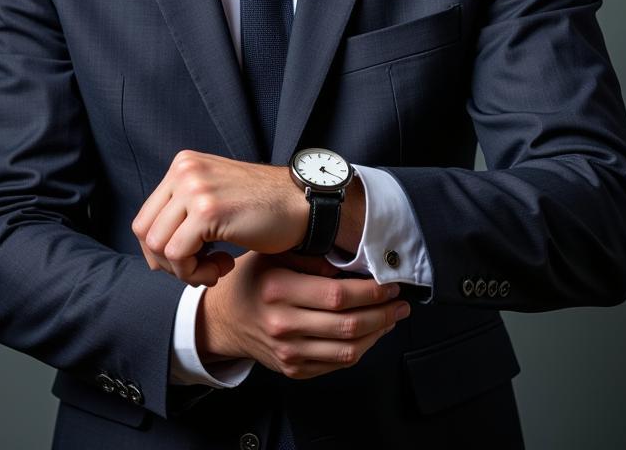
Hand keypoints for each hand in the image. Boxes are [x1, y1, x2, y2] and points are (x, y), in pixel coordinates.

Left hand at [131, 150, 307, 285]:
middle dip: (168, 264)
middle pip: (145, 232)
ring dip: (185, 271)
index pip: (145, 218)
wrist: (302, 206)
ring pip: (158, 246)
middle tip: (200, 270)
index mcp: (183, 165)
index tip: (191, 261)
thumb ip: (184, 211)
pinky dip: (196, 274)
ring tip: (215, 269)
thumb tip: (152, 249)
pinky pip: (178, 255)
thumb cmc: (264, 209)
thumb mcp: (215, 196)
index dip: (161, 251)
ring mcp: (194, 187)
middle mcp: (184, 170)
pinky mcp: (207, 210)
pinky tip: (225, 267)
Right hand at [197, 251, 410, 378]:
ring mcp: (288, 352)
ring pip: (348, 350)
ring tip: (392, 316)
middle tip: (401, 301)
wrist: (225, 318)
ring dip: (378, 333)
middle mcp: (283, 324)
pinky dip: (361, 348)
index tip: (389, 283)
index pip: (338, 295)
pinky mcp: (294, 369)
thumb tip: (353, 263)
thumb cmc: (253, 279)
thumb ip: (312, 258)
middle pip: (348, 325)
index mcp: (279, 290)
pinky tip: (371, 332)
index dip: (371, 291)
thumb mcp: (274, 255)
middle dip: (384, 313)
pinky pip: (337, 364)